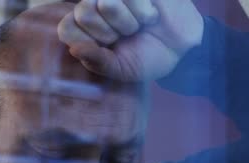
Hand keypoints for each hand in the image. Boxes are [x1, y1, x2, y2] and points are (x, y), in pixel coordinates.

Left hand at [57, 0, 203, 81]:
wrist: (182, 49)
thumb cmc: (147, 57)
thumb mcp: (121, 69)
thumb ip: (97, 62)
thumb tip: (74, 50)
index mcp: (86, 29)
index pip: (66, 28)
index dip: (87, 40)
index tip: (107, 48)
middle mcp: (96, 6)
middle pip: (83, 12)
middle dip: (109, 32)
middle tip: (126, 36)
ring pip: (106, 3)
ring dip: (128, 22)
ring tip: (139, 25)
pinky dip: (143, 11)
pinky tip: (150, 15)